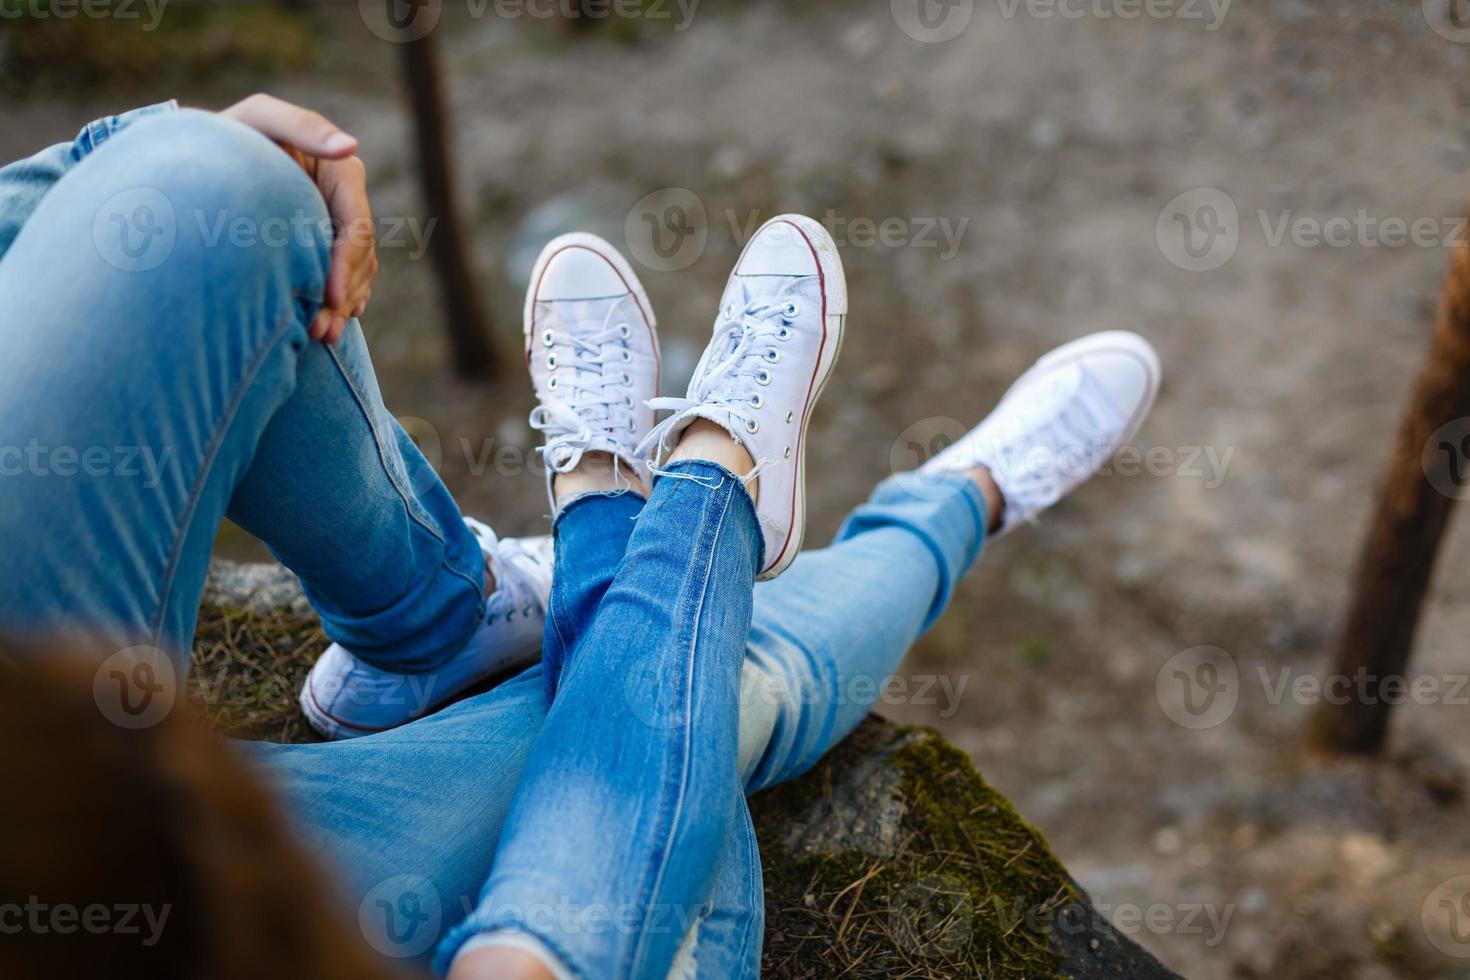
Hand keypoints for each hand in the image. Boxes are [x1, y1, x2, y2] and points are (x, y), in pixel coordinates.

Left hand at [221, 94, 377, 343]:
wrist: (196, 158)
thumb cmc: (225, 135)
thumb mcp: (259, 119)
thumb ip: (303, 127)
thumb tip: (350, 148)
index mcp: (341, 172)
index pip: (357, 226)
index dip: (347, 265)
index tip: (329, 298)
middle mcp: (345, 201)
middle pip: (361, 257)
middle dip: (342, 296)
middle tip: (317, 331)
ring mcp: (334, 226)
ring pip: (357, 274)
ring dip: (341, 308)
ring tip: (318, 337)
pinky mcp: (321, 246)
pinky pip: (344, 281)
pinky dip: (338, 305)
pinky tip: (327, 324)